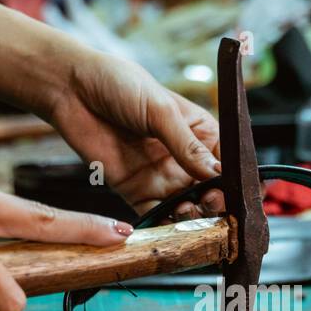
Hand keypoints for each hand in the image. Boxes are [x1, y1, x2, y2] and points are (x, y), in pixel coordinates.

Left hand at [48, 50, 224, 217]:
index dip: (238, 182)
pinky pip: (156, 217)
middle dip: (216, 203)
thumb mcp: (160, 110)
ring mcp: (161, 177)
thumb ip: (187, 145)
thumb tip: (217, 174)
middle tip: (210, 203)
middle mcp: (184, 159)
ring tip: (187, 212)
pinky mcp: (136, 192)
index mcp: (200, 133)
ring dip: (193, 217)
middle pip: (212, 192)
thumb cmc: (118, 84)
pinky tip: (169, 226)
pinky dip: (165, 226)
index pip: (229, 163)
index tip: (240, 195)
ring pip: (188, 208)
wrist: (70, 89)